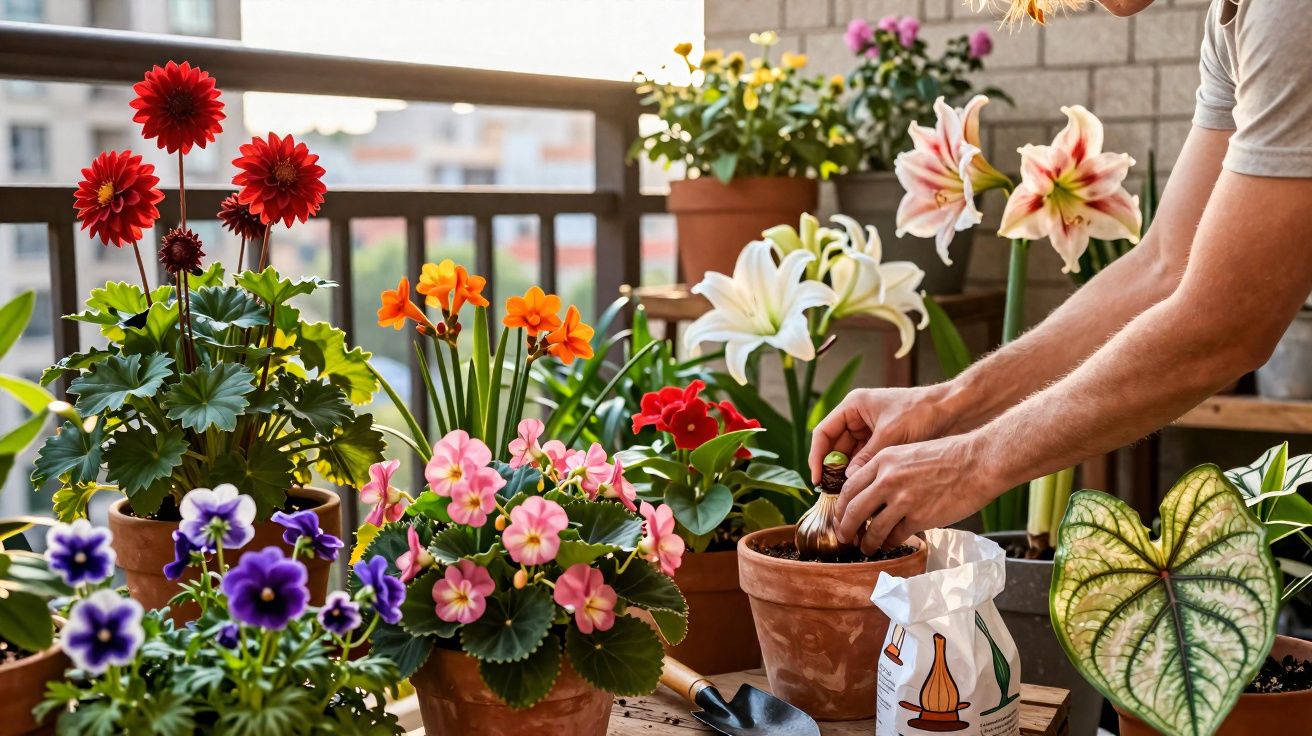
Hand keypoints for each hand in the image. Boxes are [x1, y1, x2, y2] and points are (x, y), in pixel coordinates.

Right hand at [808, 385, 957, 483]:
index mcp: (853, 406)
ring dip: (847, 473)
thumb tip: (848, 480)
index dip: (817, 456)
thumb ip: (867, 457)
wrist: (952, 409)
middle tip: (832, 493)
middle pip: (834, 446)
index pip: (824, 432)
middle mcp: (857, 417)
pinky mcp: (881, 441)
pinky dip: (862, 472)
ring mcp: (869, 429)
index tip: (818, 478)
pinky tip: (863, 489)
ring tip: (847, 496)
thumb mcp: (890, 435)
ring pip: (849, 455)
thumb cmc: (921, 412)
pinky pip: (864, 459)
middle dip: (833, 469)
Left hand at [835, 433, 1002, 551]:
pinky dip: (890, 543)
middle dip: (844, 528)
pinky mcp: (919, 518)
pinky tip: (889, 544)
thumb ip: (887, 470)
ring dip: (867, 542)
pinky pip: (895, 536)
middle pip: (853, 510)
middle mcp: (887, 479)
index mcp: (883, 460)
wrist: (976, 463)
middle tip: (844, 537)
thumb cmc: (947, 457)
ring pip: (872, 528)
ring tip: (866, 547)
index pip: (849, 487)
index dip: (840, 506)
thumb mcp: (908, 453)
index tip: (840, 517)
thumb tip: (871, 493)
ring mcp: (902, 500)